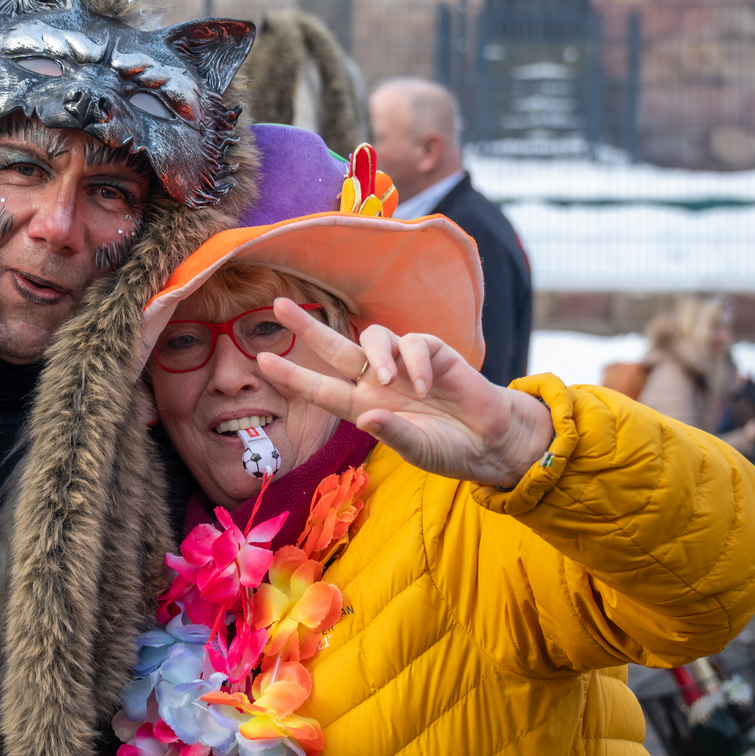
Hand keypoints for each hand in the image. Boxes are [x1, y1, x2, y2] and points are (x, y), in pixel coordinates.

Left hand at [257, 298, 553, 487]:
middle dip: (307, 328)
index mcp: (365, 408)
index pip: (321, 389)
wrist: (491, 441)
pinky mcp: (433, 352)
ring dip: (376, 353)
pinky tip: (428, 386)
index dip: (293, 376)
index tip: (263, 361)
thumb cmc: (448, 449)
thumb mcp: (418, 449)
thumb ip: (393, 434)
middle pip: (335, 349)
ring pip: (373, 338)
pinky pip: (414, 343)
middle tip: (278, 306)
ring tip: (390, 379)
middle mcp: (378, 383)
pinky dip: (416, 362)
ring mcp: (404, 366)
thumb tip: (366, 419)